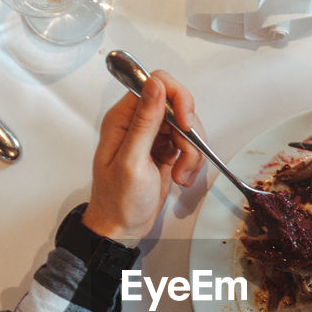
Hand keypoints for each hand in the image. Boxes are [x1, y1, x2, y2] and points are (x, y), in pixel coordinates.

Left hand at [82, 71, 205, 244]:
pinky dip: (192, 162)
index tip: (185, 123)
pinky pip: (190, 144)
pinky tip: (182, 178)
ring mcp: (153, 136)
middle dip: (189, 133)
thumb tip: (155, 84)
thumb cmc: (118, 201)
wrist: (122, 228)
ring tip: (181, 175)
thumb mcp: (132, 161)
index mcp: (123, 118)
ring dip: (192, 152)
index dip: (177, 99)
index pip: (157, 83)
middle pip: (178, 105)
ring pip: (188, 127)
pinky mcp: (165, 150)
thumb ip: (145, 122)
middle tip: (184, 158)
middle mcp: (139, 122)